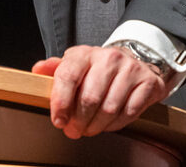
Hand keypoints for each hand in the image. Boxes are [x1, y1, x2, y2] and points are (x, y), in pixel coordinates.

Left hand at [31, 44, 173, 138]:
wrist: (135, 62)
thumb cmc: (99, 70)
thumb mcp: (76, 66)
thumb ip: (55, 70)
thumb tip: (38, 69)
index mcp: (85, 54)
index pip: (68, 76)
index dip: (61, 103)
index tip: (59, 120)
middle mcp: (109, 58)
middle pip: (90, 98)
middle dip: (79, 121)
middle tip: (74, 131)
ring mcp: (130, 69)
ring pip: (109, 108)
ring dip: (97, 125)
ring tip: (91, 129)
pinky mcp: (147, 82)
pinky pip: (129, 112)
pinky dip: (116, 124)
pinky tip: (109, 123)